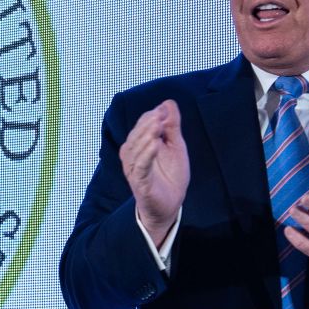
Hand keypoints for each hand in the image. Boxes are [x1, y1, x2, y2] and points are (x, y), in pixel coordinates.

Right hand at [119, 99, 189, 246]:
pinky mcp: (139, 182)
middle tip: (160, 115)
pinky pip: (140, 166)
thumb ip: (171, 126)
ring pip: (136, 149)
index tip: (164, 110)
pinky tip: (155, 145)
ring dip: (146, 135)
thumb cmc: (170, 175)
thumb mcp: (175, 146)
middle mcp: (132, 155)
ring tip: (157, 126)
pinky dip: (146, 154)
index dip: (153, 116)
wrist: (170, 205)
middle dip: (148, 123)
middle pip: (137, 134)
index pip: (142, 125)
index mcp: (140, 144)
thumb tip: (168, 103)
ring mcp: (134, 168)